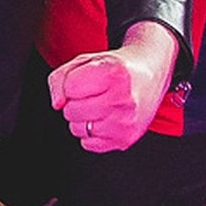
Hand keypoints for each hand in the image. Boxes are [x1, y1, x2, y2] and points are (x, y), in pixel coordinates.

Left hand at [48, 23, 174, 150]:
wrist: (148, 76)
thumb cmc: (114, 68)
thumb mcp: (84, 61)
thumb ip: (60, 78)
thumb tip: (57, 104)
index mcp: (112, 74)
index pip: (69, 88)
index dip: (70, 84)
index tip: (84, 80)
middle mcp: (123, 99)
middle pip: (71, 111)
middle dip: (74, 102)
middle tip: (91, 93)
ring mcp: (126, 122)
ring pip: (78, 130)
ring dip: (82, 119)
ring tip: (99, 105)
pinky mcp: (126, 139)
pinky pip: (89, 144)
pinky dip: (91, 133)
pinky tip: (104, 118)